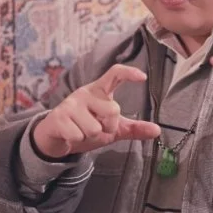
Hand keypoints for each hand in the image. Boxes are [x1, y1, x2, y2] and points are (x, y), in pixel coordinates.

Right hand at [32, 64, 160, 158]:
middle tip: (97, 127)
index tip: (142, 77)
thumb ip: (133, 128)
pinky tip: (70, 134)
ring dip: (90, 136)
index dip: (129, 73)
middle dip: (108, 127)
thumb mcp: (112, 129)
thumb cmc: (85, 126)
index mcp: (99, 91)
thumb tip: (157, 130)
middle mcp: (85, 93)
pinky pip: (78, 135)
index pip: (114, 74)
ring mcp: (71, 103)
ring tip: (81, 130)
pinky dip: (77, 140)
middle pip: (113, 110)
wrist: (56, 136)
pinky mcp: (59, 116)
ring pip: (94, 128)